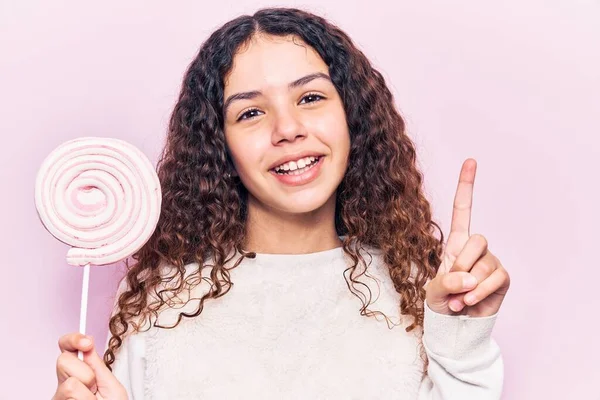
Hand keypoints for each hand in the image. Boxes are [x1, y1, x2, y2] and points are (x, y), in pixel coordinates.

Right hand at [53, 333, 127, 399]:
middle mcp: (65, 384)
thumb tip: (88, 344)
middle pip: (63, 360)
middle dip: (85, 373)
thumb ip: (98, 366)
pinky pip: (71, 395)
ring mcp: (59, 397)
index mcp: (80, 374)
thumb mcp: (111, 385)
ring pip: (70, 383)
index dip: (72, 339)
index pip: (67, 348)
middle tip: (93, 388)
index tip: (86, 343)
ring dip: (87, 393)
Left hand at [425, 159, 509, 316]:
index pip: (463, 209)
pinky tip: (469, 302)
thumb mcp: (433, 291)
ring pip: (483, 265)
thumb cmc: (441, 300)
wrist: (455, 322)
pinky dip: (479, 294)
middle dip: (462, 265)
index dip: (466, 185)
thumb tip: (467, 279)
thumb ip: (445, 283)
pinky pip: (494, 280)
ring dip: (467, 287)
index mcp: (455, 242)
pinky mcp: (501, 277)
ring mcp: (490, 261)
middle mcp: (475, 248)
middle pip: (476, 239)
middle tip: (454, 285)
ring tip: (459, 299)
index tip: (471, 161)